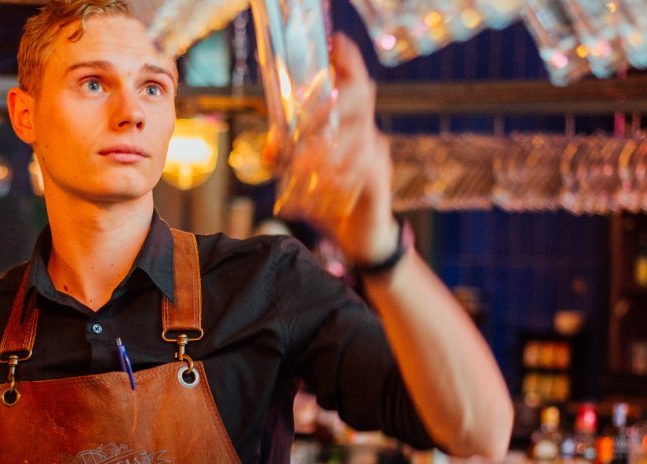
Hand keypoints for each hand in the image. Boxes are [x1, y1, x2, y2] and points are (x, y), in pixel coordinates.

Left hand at [272, 33, 398, 265]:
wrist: (360, 237)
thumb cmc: (333, 200)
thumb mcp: (302, 175)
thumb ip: (286, 158)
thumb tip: (267, 147)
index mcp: (351, 125)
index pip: (354, 83)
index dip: (349, 61)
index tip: (336, 43)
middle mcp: (368, 133)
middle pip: (358, 99)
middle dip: (326, 104)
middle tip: (300, 120)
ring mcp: (376, 156)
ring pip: (354, 137)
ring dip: (323, 150)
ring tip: (299, 168)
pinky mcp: (378, 181)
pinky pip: (360, 170)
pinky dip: (336, 177)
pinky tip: (319, 188)